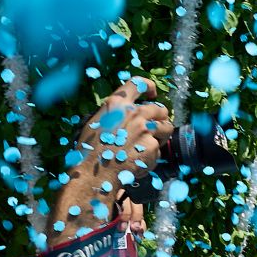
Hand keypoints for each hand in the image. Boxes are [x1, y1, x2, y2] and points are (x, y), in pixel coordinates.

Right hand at [56, 78, 174, 227]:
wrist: (94, 174)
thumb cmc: (90, 150)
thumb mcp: (96, 122)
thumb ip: (115, 113)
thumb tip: (129, 110)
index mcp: (117, 104)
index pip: (138, 83)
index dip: (149, 86)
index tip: (152, 94)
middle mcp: (133, 113)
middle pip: (160, 108)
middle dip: (160, 118)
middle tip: (152, 129)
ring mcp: (145, 129)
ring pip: (166, 127)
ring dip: (161, 135)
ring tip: (146, 146)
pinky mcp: (152, 146)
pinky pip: (159, 148)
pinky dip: (152, 155)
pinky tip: (138, 160)